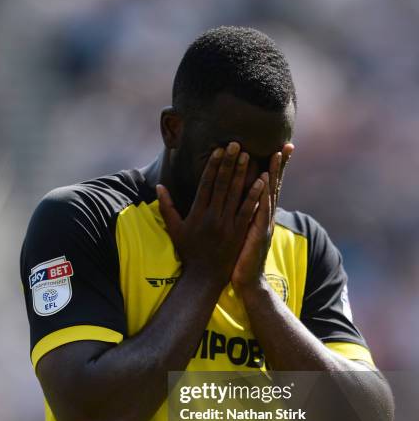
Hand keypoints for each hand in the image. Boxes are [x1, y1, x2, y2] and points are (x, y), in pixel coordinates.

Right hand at [157, 142, 264, 288]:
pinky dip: (255, 196)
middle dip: (229, 163)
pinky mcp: (239, 233)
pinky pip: (248, 211)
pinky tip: (262, 182)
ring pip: (235, 195)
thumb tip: (159, 186)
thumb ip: (167, 207)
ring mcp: (227, 225)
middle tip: (236, 144)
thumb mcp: (174, 230)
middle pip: (221, 185)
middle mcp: (212, 217)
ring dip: (242, 174)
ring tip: (248, 156)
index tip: (218, 150)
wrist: (204, 276)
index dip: (212, 166)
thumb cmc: (189, 252)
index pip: (205, 184)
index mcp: (197, 214)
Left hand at [231, 143, 293, 292]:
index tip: (278, 148)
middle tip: (286, 145)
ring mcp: (265, 224)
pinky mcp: (259, 233)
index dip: (273, 169)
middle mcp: (266, 217)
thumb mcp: (243, 233)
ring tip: (276, 154)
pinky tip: (264, 181)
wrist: (248, 282)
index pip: (268, 187)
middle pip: (275, 186)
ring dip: (274, 173)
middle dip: (281, 165)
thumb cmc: (241, 258)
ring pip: (270, 194)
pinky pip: (261, 210)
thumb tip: (238, 202)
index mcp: (261, 215)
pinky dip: (264, 195)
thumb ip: (244, 216)